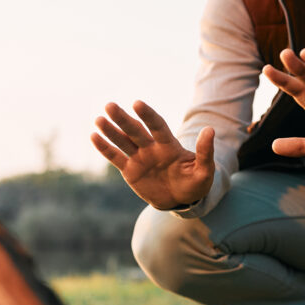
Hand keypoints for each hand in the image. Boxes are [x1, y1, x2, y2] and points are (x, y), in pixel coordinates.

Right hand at [90, 101, 214, 209]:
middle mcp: (151, 148)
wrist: (181, 200)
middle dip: (123, 119)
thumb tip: (210, 130)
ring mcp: (139, 158)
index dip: (147, 115)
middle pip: (135, 130)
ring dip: (111, 131)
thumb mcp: (204, 170)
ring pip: (123, 141)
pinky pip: (115, 158)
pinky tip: (94, 136)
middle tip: (110, 105)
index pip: (157, 125)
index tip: (137, 104)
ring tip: (99, 119)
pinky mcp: (130, 171)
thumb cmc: (195, 183)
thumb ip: (205, 152)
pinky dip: (105, 148)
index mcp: (169, 145)